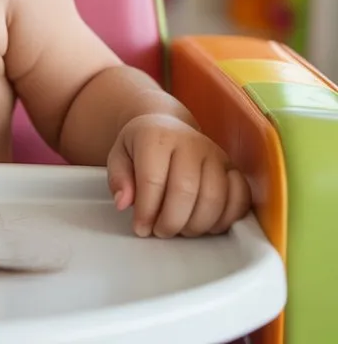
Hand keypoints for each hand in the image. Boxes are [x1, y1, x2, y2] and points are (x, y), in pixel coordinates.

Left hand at [107, 114, 250, 237]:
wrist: (166, 125)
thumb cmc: (141, 146)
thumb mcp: (119, 155)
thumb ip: (118, 178)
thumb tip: (123, 202)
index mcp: (156, 136)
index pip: (153, 180)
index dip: (147, 211)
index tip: (140, 227)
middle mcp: (189, 141)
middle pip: (186, 191)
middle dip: (172, 221)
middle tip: (160, 231)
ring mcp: (215, 154)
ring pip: (215, 198)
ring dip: (197, 224)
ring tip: (180, 230)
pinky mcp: (232, 167)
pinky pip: (240, 197)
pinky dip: (226, 219)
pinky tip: (207, 226)